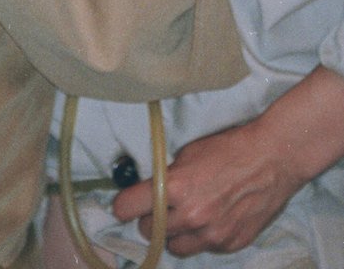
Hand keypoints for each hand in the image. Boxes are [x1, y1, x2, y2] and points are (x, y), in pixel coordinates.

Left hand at [112, 122, 299, 256]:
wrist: (273, 159)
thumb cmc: (230, 148)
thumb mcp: (189, 153)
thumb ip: (168, 175)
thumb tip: (152, 188)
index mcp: (177, 187)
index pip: (129, 207)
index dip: (123, 205)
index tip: (123, 205)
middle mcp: (191, 215)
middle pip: (149, 231)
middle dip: (151, 218)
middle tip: (160, 207)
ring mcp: (212, 234)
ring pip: (174, 247)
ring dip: (173, 234)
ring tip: (184, 216)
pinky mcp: (230, 244)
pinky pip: (202, 248)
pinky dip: (201, 237)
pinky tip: (212, 218)